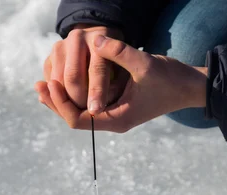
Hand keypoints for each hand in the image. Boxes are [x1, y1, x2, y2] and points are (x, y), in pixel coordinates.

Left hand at [36, 36, 207, 132]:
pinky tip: (62, 84)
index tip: (51, 85)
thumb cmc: (170, 79)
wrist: (188, 88)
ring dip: (61, 101)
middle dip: (56, 103)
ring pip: (79, 113)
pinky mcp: (114, 107)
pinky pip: (87, 105)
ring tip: (43, 86)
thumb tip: (98, 41)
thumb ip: (120, 53)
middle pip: (74, 119)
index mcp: (116, 120)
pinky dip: (73, 96)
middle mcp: (111, 121)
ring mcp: (112, 115)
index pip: (78, 120)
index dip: (62, 104)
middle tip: (38, 86)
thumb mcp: (146, 64)